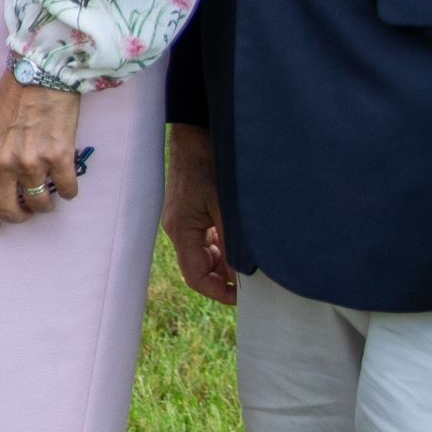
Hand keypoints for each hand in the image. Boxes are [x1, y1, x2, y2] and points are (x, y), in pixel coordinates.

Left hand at [0, 74, 82, 229]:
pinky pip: (66, 190)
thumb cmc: (13, 97)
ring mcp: (30, 161)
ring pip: (39, 204)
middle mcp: (2, 162)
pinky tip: (66, 181)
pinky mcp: (59, 158)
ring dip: (45, 204)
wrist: (42, 73)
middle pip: (7, 210)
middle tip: (26, 211)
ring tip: (47, 192)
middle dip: (18, 216)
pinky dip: (68, 191)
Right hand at [164, 122, 233, 304]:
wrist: (194, 135)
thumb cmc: (208, 164)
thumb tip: (242, 272)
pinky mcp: (188, 212)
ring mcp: (181, 221)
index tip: (243, 296)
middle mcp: (178, 230)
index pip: (196, 277)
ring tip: (248, 257)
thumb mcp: (225, 205)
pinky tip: (237, 238)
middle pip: (198, 268)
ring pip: (202, 254)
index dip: (219, 292)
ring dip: (224, 260)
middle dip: (224, 277)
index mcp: (182, 230)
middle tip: (253, 277)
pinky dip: (221, 245)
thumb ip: (232, 240)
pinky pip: (203, 239)